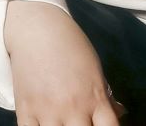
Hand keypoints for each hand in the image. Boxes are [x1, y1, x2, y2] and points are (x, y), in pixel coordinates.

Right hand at [4, 0, 121, 124]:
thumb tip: (120, 112)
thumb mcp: (95, 70)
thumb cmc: (70, 47)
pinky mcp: (25, 111)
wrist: (38, 29)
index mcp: (95, 98)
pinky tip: (43, 125)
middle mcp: (74, 108)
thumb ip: (105, 96)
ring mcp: (48, 111)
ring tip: (62, 124)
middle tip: (79, 123)